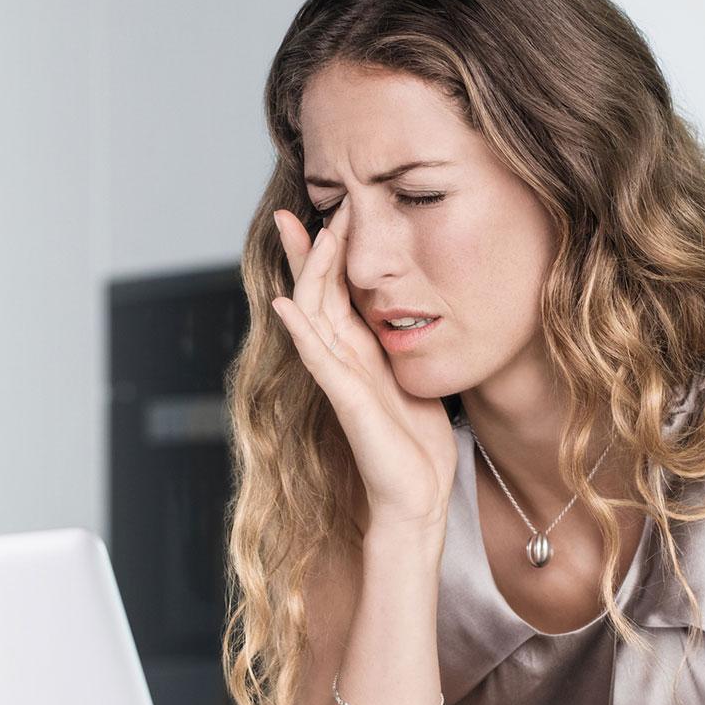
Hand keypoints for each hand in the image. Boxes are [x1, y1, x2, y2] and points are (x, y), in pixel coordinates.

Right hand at [270, 202, 456, 537]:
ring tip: (309, 233)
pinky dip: (300, 331)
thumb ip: (400, 346)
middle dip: (308, 249)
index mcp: (358, 351)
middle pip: (314, 292)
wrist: (417, 497)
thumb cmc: (416, 445)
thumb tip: (410, 310)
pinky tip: (287, 305)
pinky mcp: (347, 402)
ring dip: (309, 273)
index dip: (325, 251)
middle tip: (303, 207)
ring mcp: (340, 379)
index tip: (328, 207)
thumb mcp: (412, 377)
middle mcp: (342, 359)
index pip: (333, 289)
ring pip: (312, 315)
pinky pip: (317, 359)